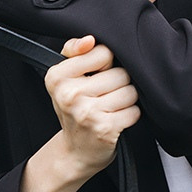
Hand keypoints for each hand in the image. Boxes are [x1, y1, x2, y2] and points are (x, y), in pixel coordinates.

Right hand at [43, 36, 140, 177]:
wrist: (75, 151)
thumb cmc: (75, 108)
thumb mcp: (65, 77)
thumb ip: (74, 51)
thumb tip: (89, 40)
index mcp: (57, 76)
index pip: (103, 52)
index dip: (107, 63)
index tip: (98, 75)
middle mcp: (69, 94)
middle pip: (120, 73)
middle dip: (119, 83)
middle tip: (106, 94)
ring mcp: (86, 113)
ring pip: (130, 91)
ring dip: (127, 100)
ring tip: (112, 106)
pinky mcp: (104, 129)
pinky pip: (134, 111)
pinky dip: (130, 116)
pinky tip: (117, 120)